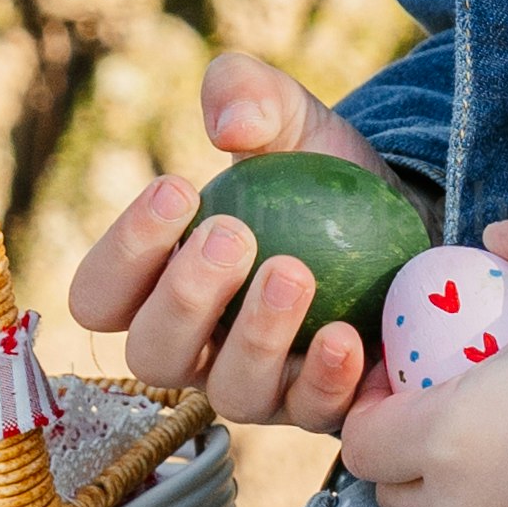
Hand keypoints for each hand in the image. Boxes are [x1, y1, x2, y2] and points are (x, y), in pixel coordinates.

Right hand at [72, 54, 410, 430]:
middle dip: (185, 297)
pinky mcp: (320, 406)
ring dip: (256, 336)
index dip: (123, 254)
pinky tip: (346, 334)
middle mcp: (194, 348)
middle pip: (152, 355)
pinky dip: (325, 378)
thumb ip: (246, 94)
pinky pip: (311, 412)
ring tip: (293, 274)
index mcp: (155, 286)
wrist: (407, 224)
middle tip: (232, 236)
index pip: (100, 296)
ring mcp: (255, 385)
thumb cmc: (317, 174)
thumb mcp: (287, 118)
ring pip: (230, 392)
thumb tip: (231, 125)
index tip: (178, 191)